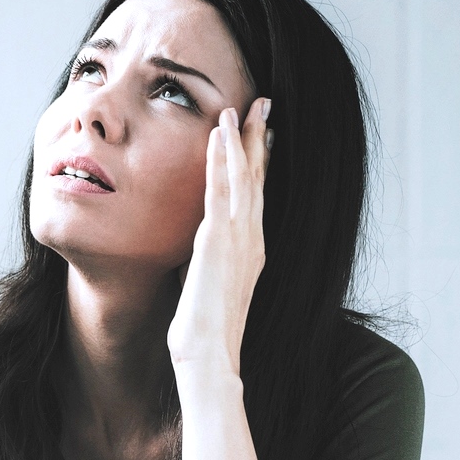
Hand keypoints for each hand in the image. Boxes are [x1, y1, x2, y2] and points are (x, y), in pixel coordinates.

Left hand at [168, 98, 270, 375]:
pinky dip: (221, 161)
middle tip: (262, 104)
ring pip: (243, 178)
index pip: (256, 195)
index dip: (259, 161)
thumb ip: (208, 267)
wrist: (209, 355)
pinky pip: (220, 192)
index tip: (260, 132)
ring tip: (239, 108)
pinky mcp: (217, 241)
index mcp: (250, 249)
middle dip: (258, 139)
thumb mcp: (208, 289)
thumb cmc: (205, 332)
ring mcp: (237, 238)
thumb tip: (197, 259)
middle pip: (257, 178)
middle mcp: (250, 238)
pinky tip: (218, 136)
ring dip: (240, 140)